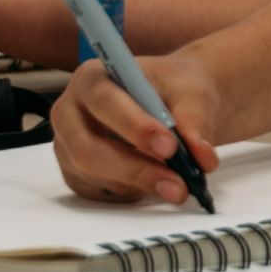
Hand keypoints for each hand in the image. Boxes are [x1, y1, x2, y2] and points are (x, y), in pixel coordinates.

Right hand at [53, 54, 226, 205]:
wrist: (170, 100)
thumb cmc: (173, 88)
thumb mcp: (191, 91)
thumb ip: (195, 120)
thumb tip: (202, 157)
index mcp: (91, 78)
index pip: (104, 102)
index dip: (134, 126)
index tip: (170, 146)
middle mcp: (70, 112)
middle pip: (88, 149)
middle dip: (136, 170)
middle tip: (179, 184)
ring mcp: (68, 146)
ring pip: (95, 176)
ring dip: (140, 185)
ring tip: (178, 185)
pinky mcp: (77, 173)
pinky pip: (99, 192)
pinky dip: (132, 193)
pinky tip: (154, 182)